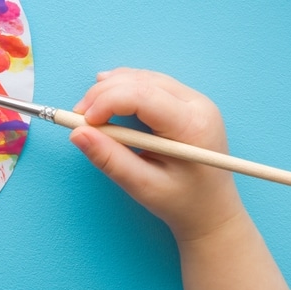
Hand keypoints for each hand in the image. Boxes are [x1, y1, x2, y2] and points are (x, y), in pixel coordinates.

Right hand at [69, 68, 243, 240]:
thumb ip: (110, 159)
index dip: (107, 101)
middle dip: (103, 94)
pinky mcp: (188, 101)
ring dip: (112, 88)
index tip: (83, 120)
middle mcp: (199, 105)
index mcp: (192, 127)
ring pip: (144, 77)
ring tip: (90, 111)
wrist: (213, 211)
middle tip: (78, 117)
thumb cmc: (182, 203)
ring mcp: (196, 100)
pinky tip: (108, 98)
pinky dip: (125, 88)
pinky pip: (151, 83)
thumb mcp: (143, 187)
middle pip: (141, 81)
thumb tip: (78, 134)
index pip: (143, 96)